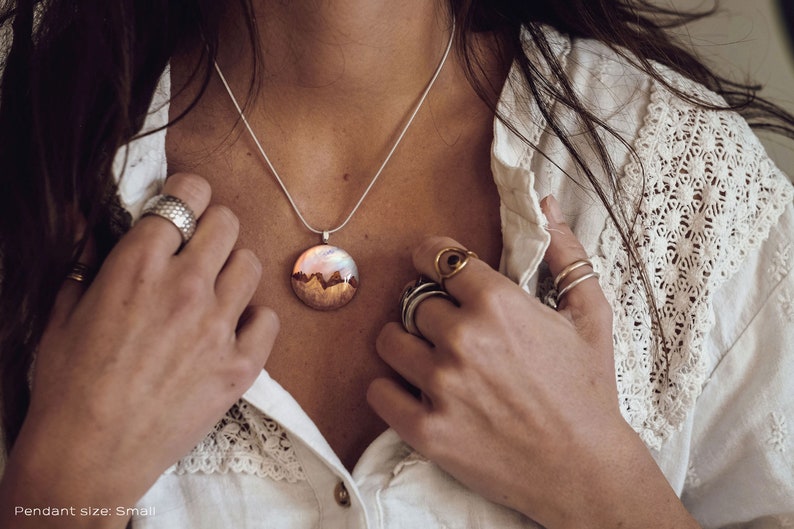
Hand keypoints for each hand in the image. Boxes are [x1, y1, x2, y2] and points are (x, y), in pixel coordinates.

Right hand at [0, 173, 279, 527]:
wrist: (90, 455)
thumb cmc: (68, 386)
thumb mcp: (62, 314)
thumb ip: (85, 263)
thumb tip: (91, 226)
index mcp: (139, 266)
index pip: (186, 197)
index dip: (188, 192)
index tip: (186, 200)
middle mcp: (185, 287)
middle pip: (227, 223)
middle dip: (214, 226)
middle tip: (201, 245)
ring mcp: (218, 326)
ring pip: (250, 264)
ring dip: (232, 269)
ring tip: (214, 289)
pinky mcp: (240, 365)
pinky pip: (269, 320)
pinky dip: (254, 319)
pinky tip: (233, 328)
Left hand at [368, 195, 698, 528]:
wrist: (584, 470)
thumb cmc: (589, 391)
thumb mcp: (590, 315)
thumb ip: (564, 255)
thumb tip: (545, 204)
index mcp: (499, 304)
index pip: (438, 256)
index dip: (431, 257)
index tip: (432, 267)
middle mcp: (463, 339)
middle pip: (413, 302)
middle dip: (428, 310)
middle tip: (448, 328)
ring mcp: (441, 386)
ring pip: (388, 341)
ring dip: (403, 344)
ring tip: (429, 357)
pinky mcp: (426, 430)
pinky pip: (378, 391)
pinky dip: (389, 388)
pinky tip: (413, 389)